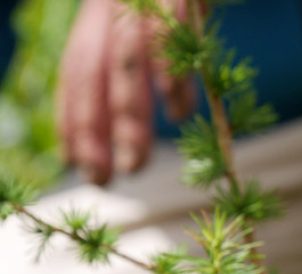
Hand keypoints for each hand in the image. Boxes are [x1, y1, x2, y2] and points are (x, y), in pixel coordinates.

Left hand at [56, 0, 192, 184]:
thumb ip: (151, 52)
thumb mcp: (158, 14)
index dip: (74, 118)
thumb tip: (169, 110)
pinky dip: (174, 77)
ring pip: (125, 63)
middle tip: (104, 181)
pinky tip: (179, 112)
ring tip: (136, 165)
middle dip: (94, 130)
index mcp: (102, 9)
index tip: (78, 164)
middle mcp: (114, 3)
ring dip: (128, 120)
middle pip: (91, 71)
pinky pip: (172, 39)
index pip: (77, 70)